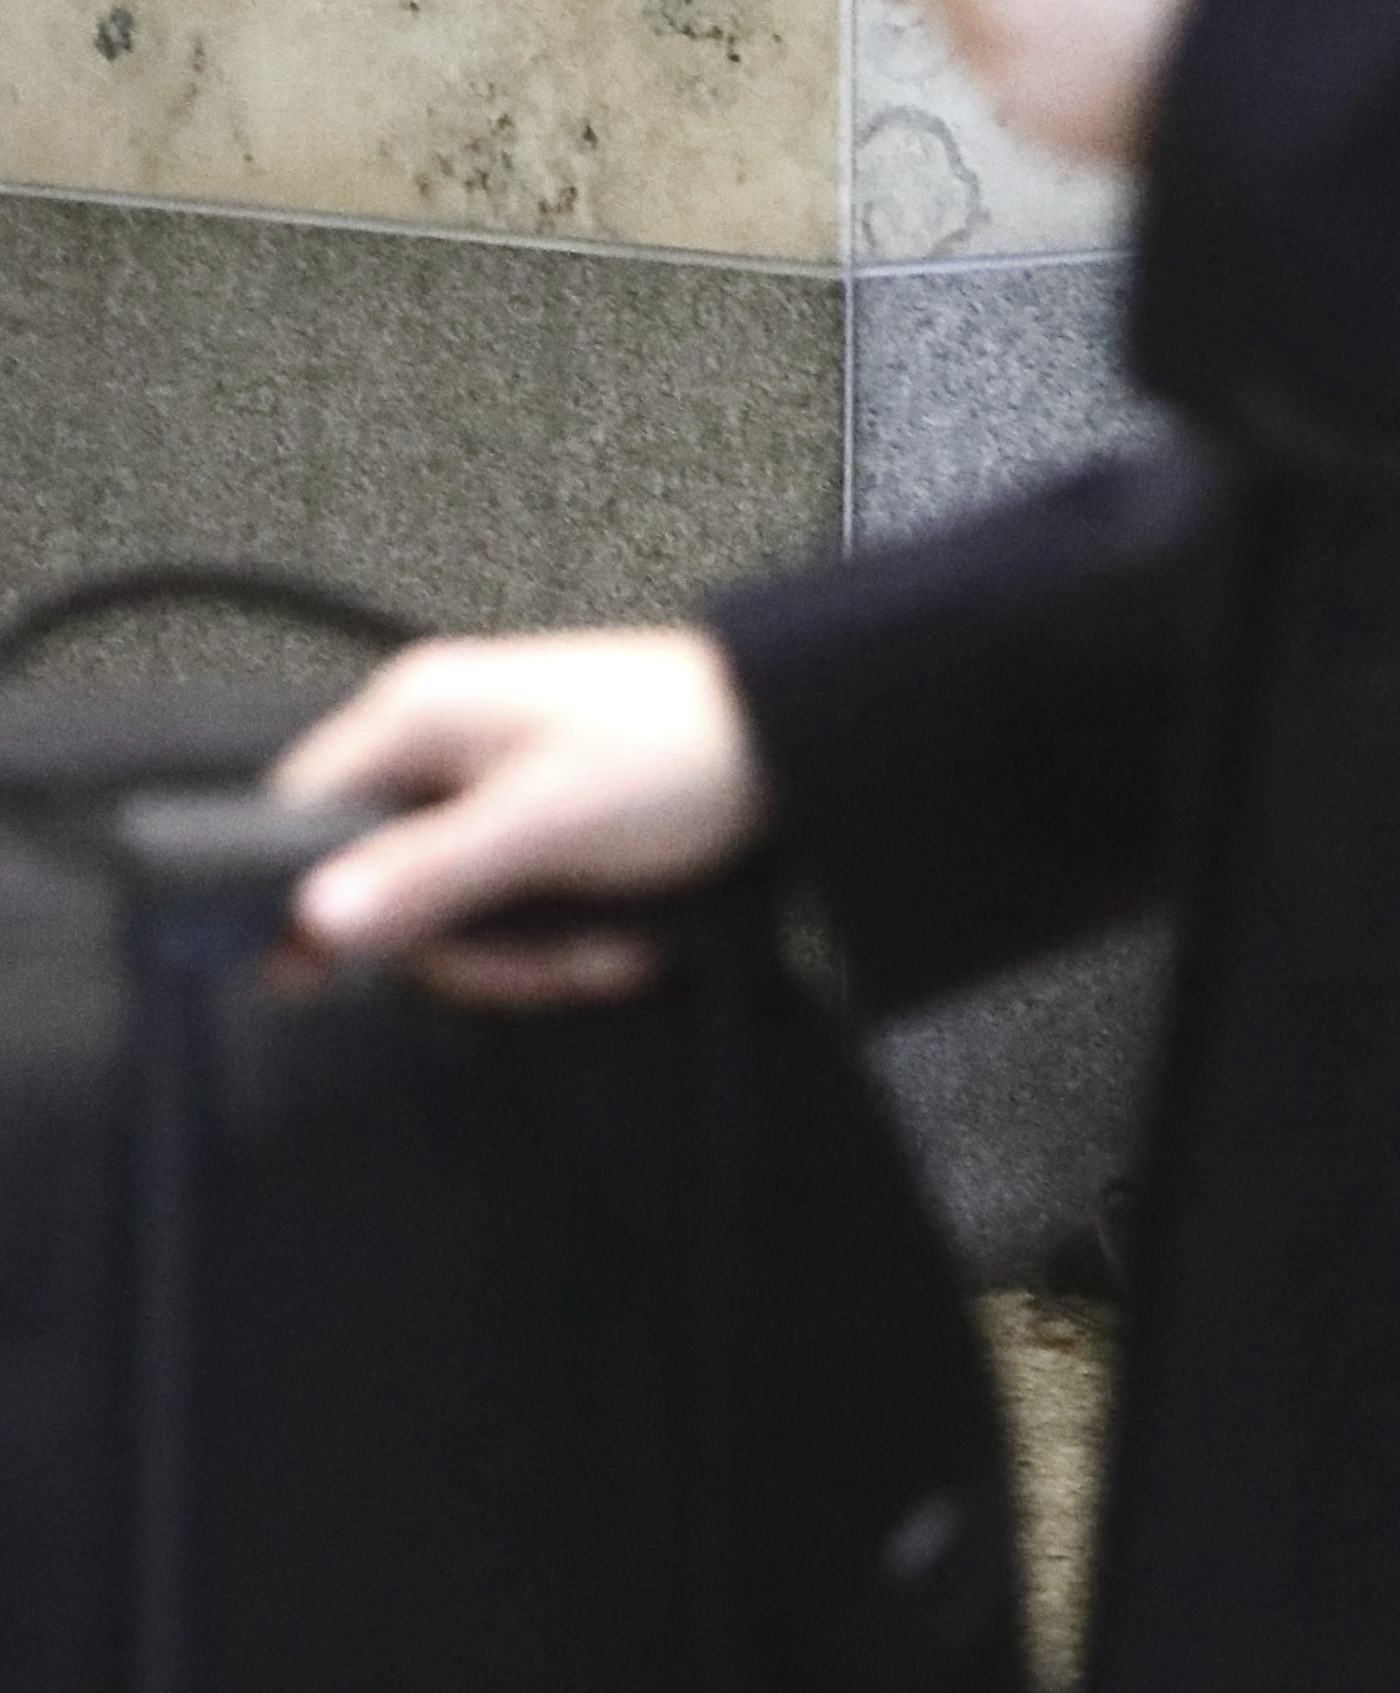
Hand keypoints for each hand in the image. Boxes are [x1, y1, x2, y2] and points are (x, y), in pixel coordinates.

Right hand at [277, 629, 766, 1008]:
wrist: (806, 737)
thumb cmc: (689, 748)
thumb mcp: (549, 821)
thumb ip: (429, 872)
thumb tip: (315, 917)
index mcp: (417, 714)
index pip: (299, 817)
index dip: (313, 906)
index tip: (332, 978)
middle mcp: (441, 740)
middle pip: (384, 886)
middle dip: (477, 947)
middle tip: (552, 964)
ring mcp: (492, 782)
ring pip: (458, 909)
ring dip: (535, 951)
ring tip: (609, 949)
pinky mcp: (542, 818)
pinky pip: (515, 901)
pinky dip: (566, 933)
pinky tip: (622, 939)